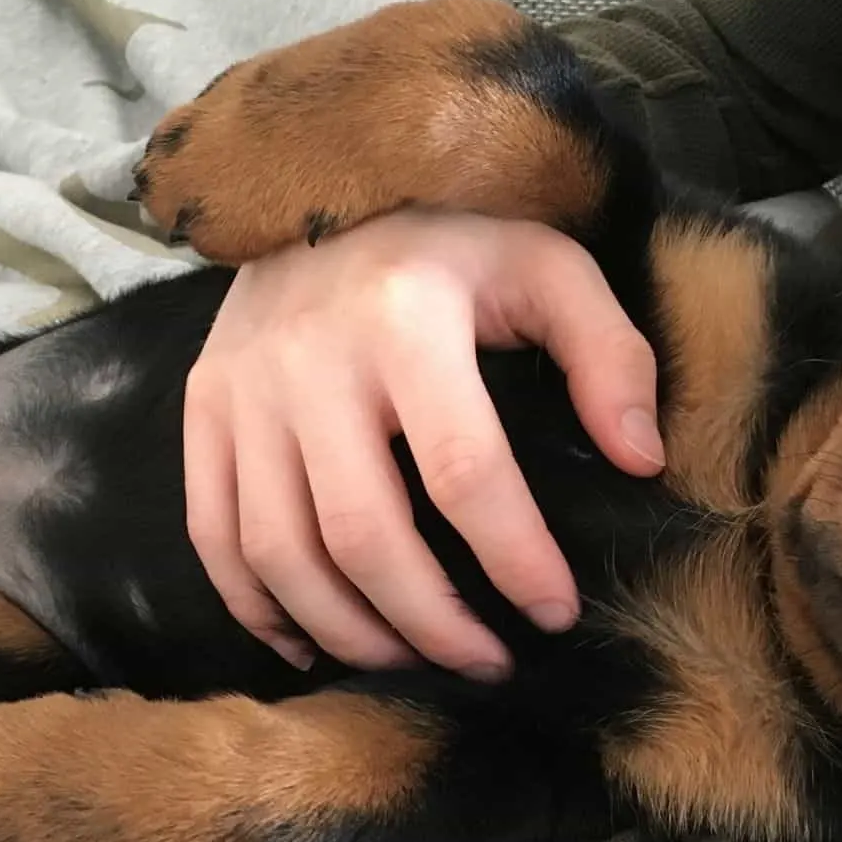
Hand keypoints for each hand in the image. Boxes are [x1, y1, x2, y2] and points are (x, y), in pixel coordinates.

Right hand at [187, 210, 662, 678]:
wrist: (316, 179)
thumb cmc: (452, 241)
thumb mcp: (547, 265)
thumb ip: (609, 354)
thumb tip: (640, 461)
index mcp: (406, 317)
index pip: (463, 471)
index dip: (514, 559)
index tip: (555, 612)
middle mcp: (310, 358)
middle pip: (362, 534)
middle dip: (431, 623)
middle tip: (487, 661)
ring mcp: (242, 389)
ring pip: (280, 552)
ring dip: (348, 631)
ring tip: (413, 659)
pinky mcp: (201, 409)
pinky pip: (215, 536)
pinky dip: (258, 609)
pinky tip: (312, 645)